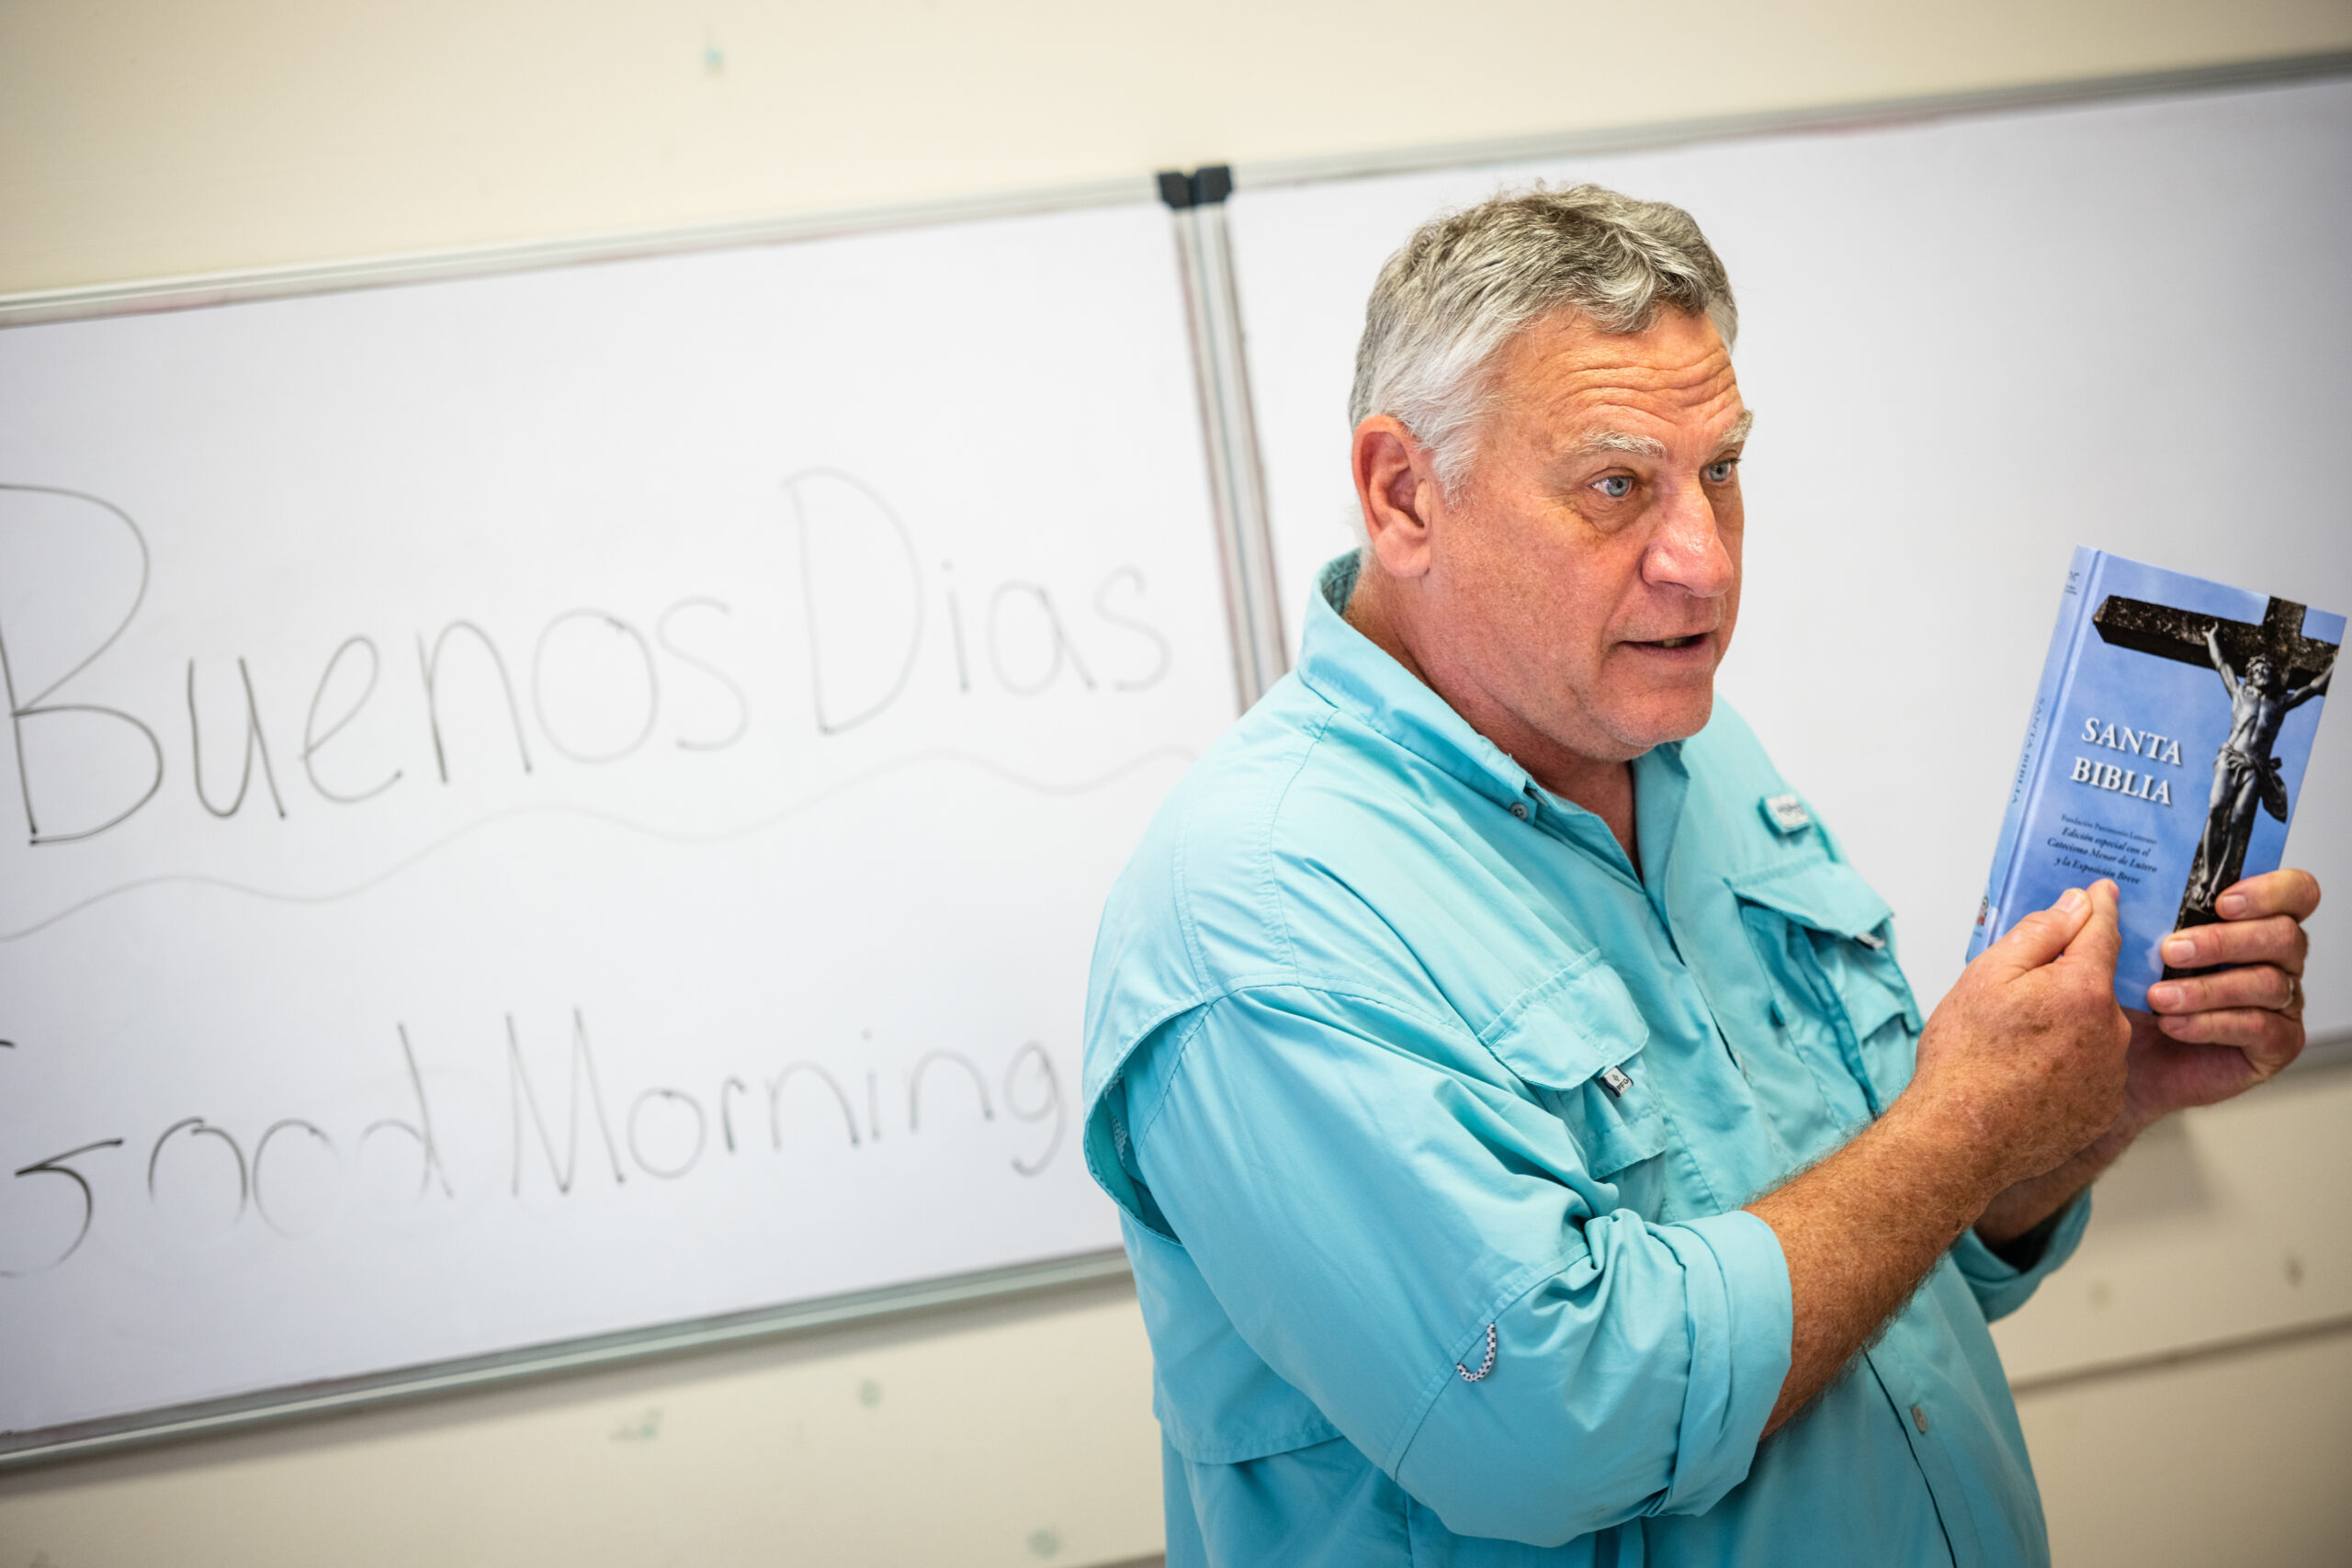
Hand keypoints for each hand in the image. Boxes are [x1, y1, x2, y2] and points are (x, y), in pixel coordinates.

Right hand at [1907, 880, 2133, 1194]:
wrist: (1961, 1136)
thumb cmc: (1966, 1057)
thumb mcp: (1987, 976)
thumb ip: (2038, 934)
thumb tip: (2075, 907)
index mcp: (2084, 989)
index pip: (2102, 931)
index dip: (2100, 908)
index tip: (2101, 893)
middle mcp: (2111, 1030)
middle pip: (2097, 987)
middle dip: (2068, 981)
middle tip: (2020, 997)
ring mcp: (2111, 1074)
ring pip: (2095, 1032)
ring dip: (2070, 1028)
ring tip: (2018, 1048)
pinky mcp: (2103, 1109)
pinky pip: (2093, 1072)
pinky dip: (2070, 1067)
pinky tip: (2030, 1077)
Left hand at [2127, 868, 2318, 1124]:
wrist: (2122, 1060)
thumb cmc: (2133, 998)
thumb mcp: (2129, 952)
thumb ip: (2135, 918)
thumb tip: (2104, 889)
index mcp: (2254, 922)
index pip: (2294, 892)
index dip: (2268, 891)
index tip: (2220, 901)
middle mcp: (2278, 959)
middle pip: (2283, 935)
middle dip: (2224, 940)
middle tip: (2170, 950)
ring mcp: (2282, 1003)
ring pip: (2267, 982)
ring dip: (2207, 987)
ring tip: (2158, 997)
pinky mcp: (2278, 1044)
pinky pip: (2258, 1027)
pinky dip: (2210, 1023)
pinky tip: (2172, 1025)